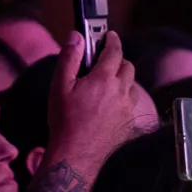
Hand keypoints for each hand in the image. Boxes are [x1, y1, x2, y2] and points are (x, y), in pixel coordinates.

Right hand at [47, 30, 150, 172]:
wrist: (75, 156)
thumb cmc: (64, 121)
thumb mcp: (59, 85)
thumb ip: (70, 57)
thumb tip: (77, 36)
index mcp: (104, 79)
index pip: (115, 50)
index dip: (112, 39)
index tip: (108, 35)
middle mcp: (121, 92)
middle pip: (127, 66)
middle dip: (117, 60)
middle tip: (102, 62)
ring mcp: (127, 109)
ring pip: (132, 85)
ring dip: (122, 79)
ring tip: (105, 84)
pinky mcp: (129, 123)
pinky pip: (131, 103)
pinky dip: (124, 97)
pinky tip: (109, 104)